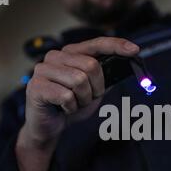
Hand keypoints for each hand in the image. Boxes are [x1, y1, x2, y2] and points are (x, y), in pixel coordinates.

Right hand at [22, 36, 139, 147]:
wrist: (48, 126)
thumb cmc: (70, 105)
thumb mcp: (93, 90)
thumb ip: (105, 77)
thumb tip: (126, 66)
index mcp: (70, 53)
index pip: (96, 43)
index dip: (116, 45)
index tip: (135, 50)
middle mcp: (55, 56)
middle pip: (91, 66)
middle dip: (96, 88)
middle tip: (86, 98)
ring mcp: (43, 70)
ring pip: (79, 81)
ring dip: (82, 100)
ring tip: (73, 104)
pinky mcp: (36, 86)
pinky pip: (66, 96)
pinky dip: (71, 108)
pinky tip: (63, 109)